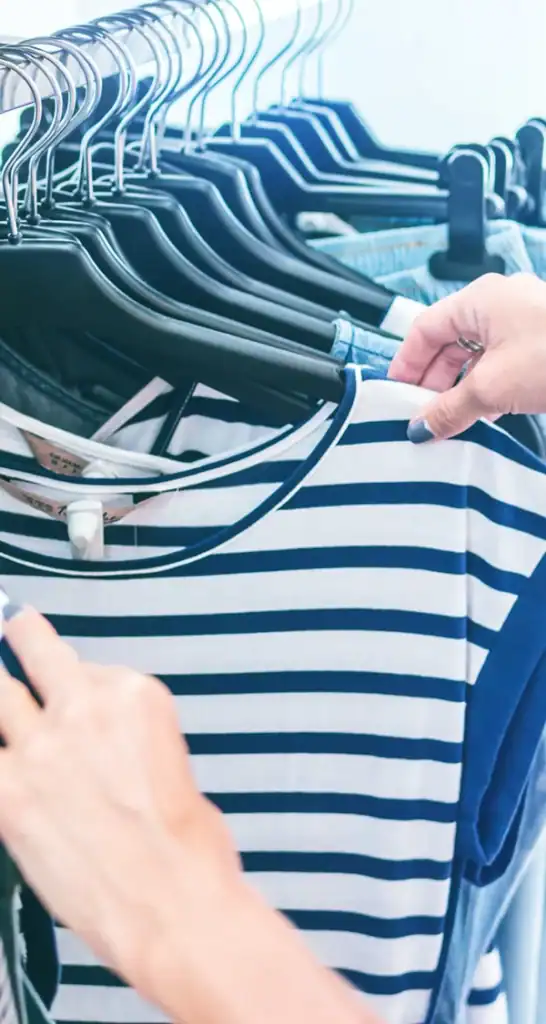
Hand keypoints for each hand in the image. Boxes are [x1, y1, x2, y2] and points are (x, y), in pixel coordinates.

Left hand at [0, 607, 380, 1023]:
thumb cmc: (188, 847)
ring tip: (6, 697)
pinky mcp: (8, 794)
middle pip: (36, 650)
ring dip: (4, 695)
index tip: (70, 688)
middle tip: (13, 628)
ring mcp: (40, 747)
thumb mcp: (170, 763)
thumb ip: (125, 738)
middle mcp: (85, 706)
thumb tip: (94, 748)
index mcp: (136, 694)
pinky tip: (7, 768)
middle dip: (22, 637)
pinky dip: (1, 761)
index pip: (90, 668)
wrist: (172, 903)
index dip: (78, 684)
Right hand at [388, 272, 545, 440]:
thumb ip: (450, 409)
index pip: (425, 329)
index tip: (397, 395)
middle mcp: (501, 304)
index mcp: (480, 300)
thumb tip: (422, 427)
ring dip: (461, 388)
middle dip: (434, 381)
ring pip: (478, 355)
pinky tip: (486, 414)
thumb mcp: (492, 388)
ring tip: (452, 420)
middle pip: (450, 342)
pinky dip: (488, 388)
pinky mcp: (543, 344)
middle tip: (423, 415)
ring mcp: (526, 322)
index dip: (406, 364)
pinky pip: (503, 363)